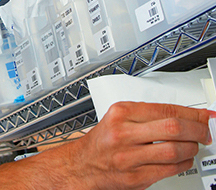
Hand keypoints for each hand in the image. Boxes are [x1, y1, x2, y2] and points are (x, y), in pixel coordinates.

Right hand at [24, 102, 211, 189]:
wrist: (83, 164)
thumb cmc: (103, 140)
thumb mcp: (119, 117)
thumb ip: (147, 114)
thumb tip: (183, 115)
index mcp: (121, 112)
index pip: (165, 109)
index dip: (191, 113)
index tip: (204, 115)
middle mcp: (123, 132)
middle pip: (173, 127)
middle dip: (197, 130)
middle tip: (205, 131)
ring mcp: (129, 156)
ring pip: (174, 150)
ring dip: (192, 148)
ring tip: (194, 144)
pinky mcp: (135, 177)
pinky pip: (169, 170)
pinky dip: (183, 164)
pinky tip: (184, 159)